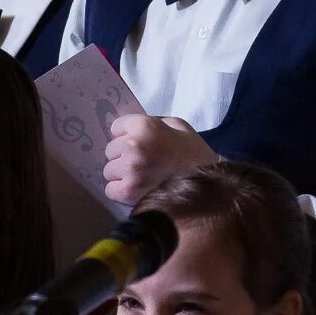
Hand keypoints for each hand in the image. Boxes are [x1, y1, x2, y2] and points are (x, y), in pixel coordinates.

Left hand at [103, 114, 217, 206]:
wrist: (206, 187)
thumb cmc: (194, 154)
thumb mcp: (179, 127)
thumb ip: (155, 123)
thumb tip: (133, 127)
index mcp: (145, 126)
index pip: (116, 127)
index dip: (127, 134)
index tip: (138, 142)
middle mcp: (133, 146)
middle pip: (110, 150)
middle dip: (123, 155)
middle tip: (143, 162)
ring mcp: (129, 170)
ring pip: (109, 170)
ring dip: (121, 174)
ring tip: (141, 177)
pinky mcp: (127, 192)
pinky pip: (110, 189)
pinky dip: (121, 191)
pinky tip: (137, 190)